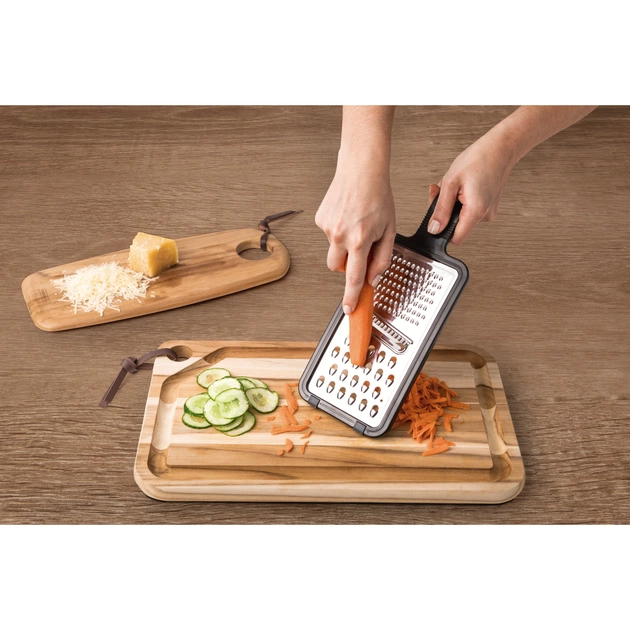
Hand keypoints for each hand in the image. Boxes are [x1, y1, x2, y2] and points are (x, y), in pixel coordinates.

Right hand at [315, 156, 395, 313]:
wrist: (361, 168)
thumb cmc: (378, 195)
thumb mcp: (390, 229)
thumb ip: (383, 257)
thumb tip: (374, 277)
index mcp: (359, 240)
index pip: (354, 277)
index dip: (351, 296)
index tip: (348, 310)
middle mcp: (339, 235)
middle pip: (336, 267)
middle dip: (346, 266)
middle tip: (360, 250)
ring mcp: (327, 227)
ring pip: (333, 249)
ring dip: (344, 245)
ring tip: (357, 223)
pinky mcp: (320, 219)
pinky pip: (329, 234)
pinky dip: (338, 230)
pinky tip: (348, 215)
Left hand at [427, 133, 515, 243]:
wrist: (500, 148)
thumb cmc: (478, 159)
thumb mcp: (451, 183)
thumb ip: (441, 209)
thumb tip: (434, 229)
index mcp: (476, 212)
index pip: (455, 238)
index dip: (442, 231)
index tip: (435, 216)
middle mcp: (485, 216)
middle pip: (456, 226)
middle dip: (444, 211)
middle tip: (440, 191)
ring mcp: (488, 212)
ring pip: (461, 217)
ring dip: (451, 203)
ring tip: (454, 185)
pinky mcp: (488, 207)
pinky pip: (468, 210)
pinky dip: (460, 201)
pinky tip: (461, 186)